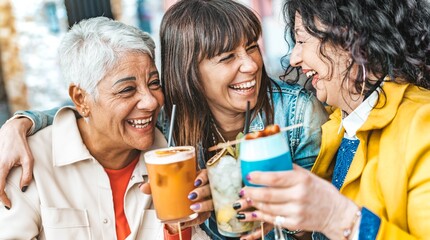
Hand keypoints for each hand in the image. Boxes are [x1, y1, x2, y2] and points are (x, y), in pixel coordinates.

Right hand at [0, 117, 33, 208]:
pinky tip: (2, 186)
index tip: (9, 204)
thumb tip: (24, 188)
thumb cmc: (21, 145)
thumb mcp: (28, 160)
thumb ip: (27, 175)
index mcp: (2, 166)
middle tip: (6, 202)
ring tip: (4, 196)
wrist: (11, 132)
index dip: (2, 199)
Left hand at [139, 169, 211, 226]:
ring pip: (212, 201)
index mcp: (198, 177)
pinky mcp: (206, 212)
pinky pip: (205, 216)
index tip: (196, 181)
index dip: (203, 177)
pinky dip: (197, 218)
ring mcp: (208, 200)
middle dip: (202, 191)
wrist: (180, 204)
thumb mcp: (168, 186)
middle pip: (210, 187)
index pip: (206, 174)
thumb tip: (143, 187)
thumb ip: (156, 186)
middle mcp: (205, 187)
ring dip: (203, 205)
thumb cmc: (178, 190)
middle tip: (191, 195)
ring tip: (193, 207)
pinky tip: (191, 219)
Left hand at [237, 164, 358, 239]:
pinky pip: (273, 219)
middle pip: (267, 194)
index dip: (258, 177)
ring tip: (247, 198)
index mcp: (301, 180)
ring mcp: (296, 211)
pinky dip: (262, 215)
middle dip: (251, 192)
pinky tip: (255, 211)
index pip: (274, 178)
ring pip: (268, 208)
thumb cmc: (320, 191)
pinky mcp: (295, 223)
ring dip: (254, 203)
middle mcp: (298, 196)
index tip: (248, 175)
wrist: (336, 214)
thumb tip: (270, 160)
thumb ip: (289, 169)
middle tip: (243, 189)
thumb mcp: (307, 176)